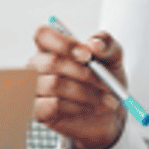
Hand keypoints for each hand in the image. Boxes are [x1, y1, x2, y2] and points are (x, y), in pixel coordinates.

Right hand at [29, 23, 127, 148]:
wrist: (109, 112)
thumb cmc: (104, 80)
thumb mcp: (113, 57)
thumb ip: (105, 43)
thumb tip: (94, 44)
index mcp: (52, 47)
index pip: (44, 35)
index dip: (64, 44)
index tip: (88, 56)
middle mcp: (39, 65)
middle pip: (51, 62)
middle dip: (84, 74)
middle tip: (106, 84)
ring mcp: (36, 88)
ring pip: (54, 85)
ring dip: (84, 94)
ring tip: (103, 99)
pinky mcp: (38, 110)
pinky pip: (49, 106)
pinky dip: (74, 108)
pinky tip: (86, 108)